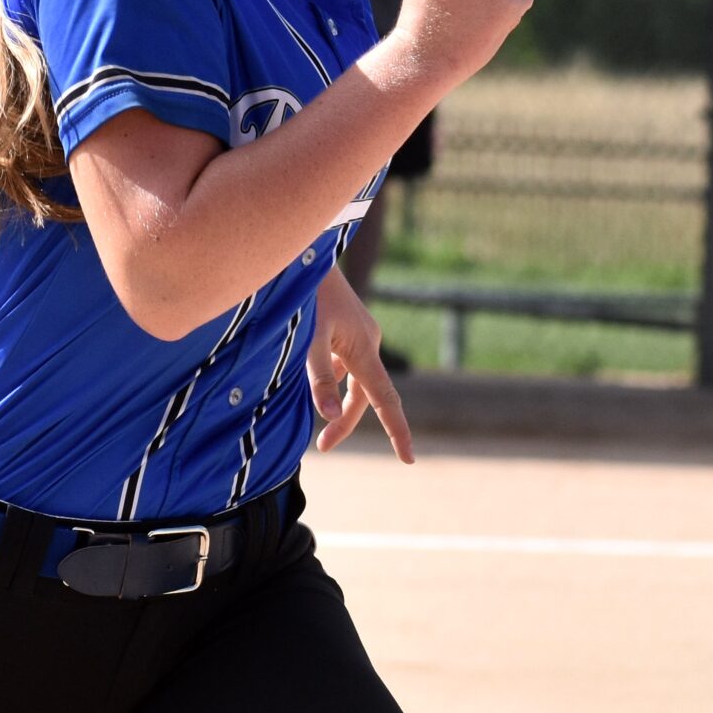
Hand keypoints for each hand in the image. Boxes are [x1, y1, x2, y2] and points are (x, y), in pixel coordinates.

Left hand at [307, 268, 412, 462]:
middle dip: (345, 423)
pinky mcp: (347, 328)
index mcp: (363, 348)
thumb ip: (318, 378)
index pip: (385, 400)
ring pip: (354, 380)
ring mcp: (358, 334)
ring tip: (310, 415)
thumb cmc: (304, 294)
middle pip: (364, 396)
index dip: (397, 431)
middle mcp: (367, 342)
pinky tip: (309, 377)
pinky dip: (332, 380)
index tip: (409, 459)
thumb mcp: (307, 339)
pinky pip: (345, 363)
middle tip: (322, 447)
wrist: (304, 253)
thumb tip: (328, 416)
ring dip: (337, 403)